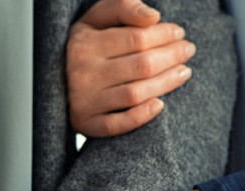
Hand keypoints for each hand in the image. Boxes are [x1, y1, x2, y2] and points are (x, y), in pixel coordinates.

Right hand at [67, 0, 196, 137]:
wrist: (56, 80)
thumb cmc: (85, 45)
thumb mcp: (97, 18)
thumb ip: (123, 7)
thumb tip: (153, 17)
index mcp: (83, 43)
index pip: (136, 38)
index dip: (164, 35)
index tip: (179, 33)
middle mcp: (82, 72)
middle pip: (141, 65)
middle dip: (171, 56)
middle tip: (188, 51)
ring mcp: (83, 101)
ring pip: (135, 93)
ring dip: (166, 83)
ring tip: (184, 72)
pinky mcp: (86, 124)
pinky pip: (117, 124)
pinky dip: (141, 116)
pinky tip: (160, 105)